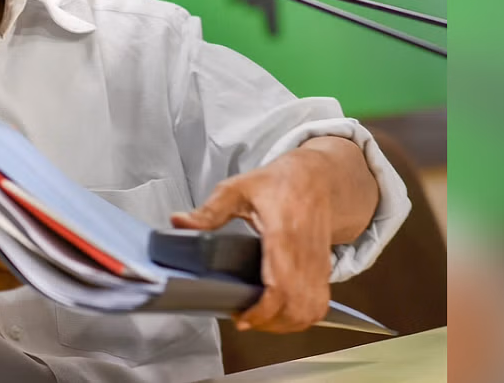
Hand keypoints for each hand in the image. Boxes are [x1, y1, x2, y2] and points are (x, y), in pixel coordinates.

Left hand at [171, 148, 334, 332]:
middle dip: (269, 323)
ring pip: (310, 311)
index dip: (263, 310)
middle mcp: (304, 254)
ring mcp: (318, 265)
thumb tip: (179, 222)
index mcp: (283, 235)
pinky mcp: (324, 270)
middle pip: (296, 306)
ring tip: (259, 318)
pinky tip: (280, 314)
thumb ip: (209, 210)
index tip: (242, 318)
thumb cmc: (281, 183)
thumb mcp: (239, 188)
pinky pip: (318, 305)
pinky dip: (301, 317)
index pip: (280, 285)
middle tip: (243, 319)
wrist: (320, 178)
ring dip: (285, 324)